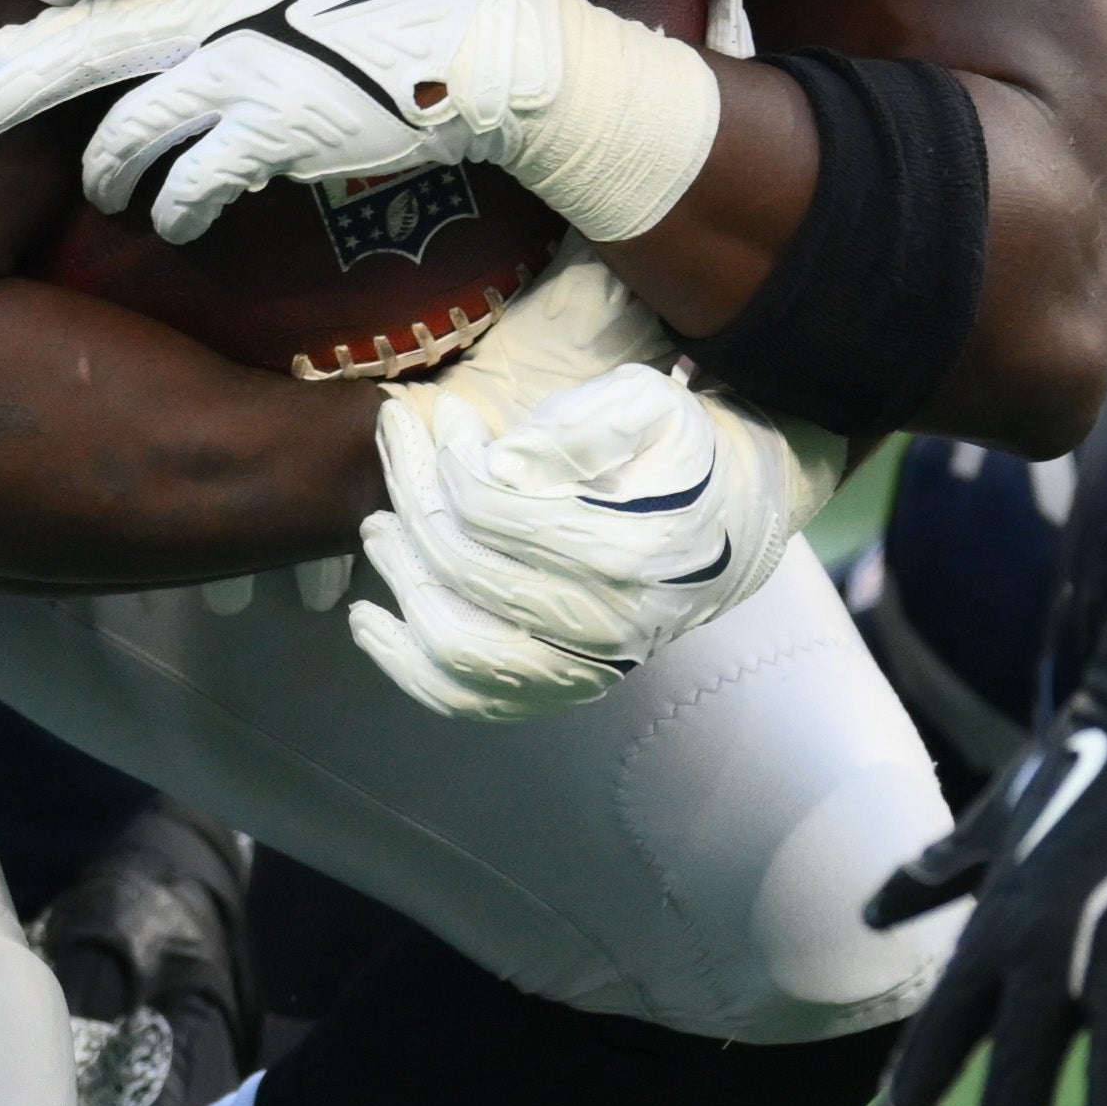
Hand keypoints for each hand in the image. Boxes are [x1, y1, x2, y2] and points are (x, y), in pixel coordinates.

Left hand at [0, 0, 725, 246]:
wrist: (489, 47)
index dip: (45, 27)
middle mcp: (217, 12)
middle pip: (88, 50)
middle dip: (17, 90)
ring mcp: (241, 72)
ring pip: (132, 129)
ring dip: (107, 169)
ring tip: (99, 192)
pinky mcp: (274, 132)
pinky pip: (197, 180)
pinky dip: (177, 204)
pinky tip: (171, 220)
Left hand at [343, 272, 813, 720]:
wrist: (738, 522)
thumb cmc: (684, 453)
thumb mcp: (652, 405)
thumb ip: (582, 425)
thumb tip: (502, 465)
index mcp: (632, 550)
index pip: (497, 510)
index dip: (452, 459)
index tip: (444, 415)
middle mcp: (611, 626)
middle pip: (468, 570)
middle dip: (415, 503)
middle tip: (394, 453)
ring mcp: (585, 670)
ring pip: (460, 647)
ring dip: (403, 584)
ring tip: (377, 527)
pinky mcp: (560, 691)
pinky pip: (469, 700)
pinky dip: (408, 668)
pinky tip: (368, 624)